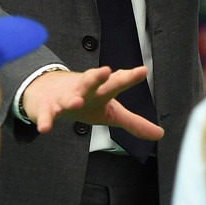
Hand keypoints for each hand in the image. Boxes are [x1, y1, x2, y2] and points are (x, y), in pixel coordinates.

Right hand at [21, 66, 164, 140]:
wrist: (47, 91)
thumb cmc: (85, 101)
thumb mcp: (111, 112)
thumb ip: (134, 122)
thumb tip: (160, 133)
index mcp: (101, 91)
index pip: (117, 83)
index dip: (130, 77)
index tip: (142, 71)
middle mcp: (84, 90)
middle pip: (92, 82)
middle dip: (98, 77)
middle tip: (106, 71)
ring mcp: (65, 98)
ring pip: (69, 97)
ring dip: (72, 99)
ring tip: (76, 101)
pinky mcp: (48, 107)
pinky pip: (46, 115)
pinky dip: (45, 120)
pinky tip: (45, 128)